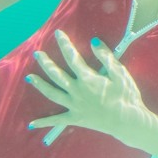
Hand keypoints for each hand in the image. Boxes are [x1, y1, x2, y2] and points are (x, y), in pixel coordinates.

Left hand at [26, 30, 152, 148]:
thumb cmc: (126, 96)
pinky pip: (56, 120)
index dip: (64, 44)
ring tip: (30, 77)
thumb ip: (106, 57)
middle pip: (56, 75)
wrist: (128, 121)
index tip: (58, 34)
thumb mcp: (120, 73)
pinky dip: (43, 122)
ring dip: (40, 85)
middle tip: (37, 54)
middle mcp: (76, 91)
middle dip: (46, 63)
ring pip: (52, 93)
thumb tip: (93, 41)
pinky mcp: (75, 118)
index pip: (72, 57)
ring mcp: (74, 105)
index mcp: (87, 78)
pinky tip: (31, 124)